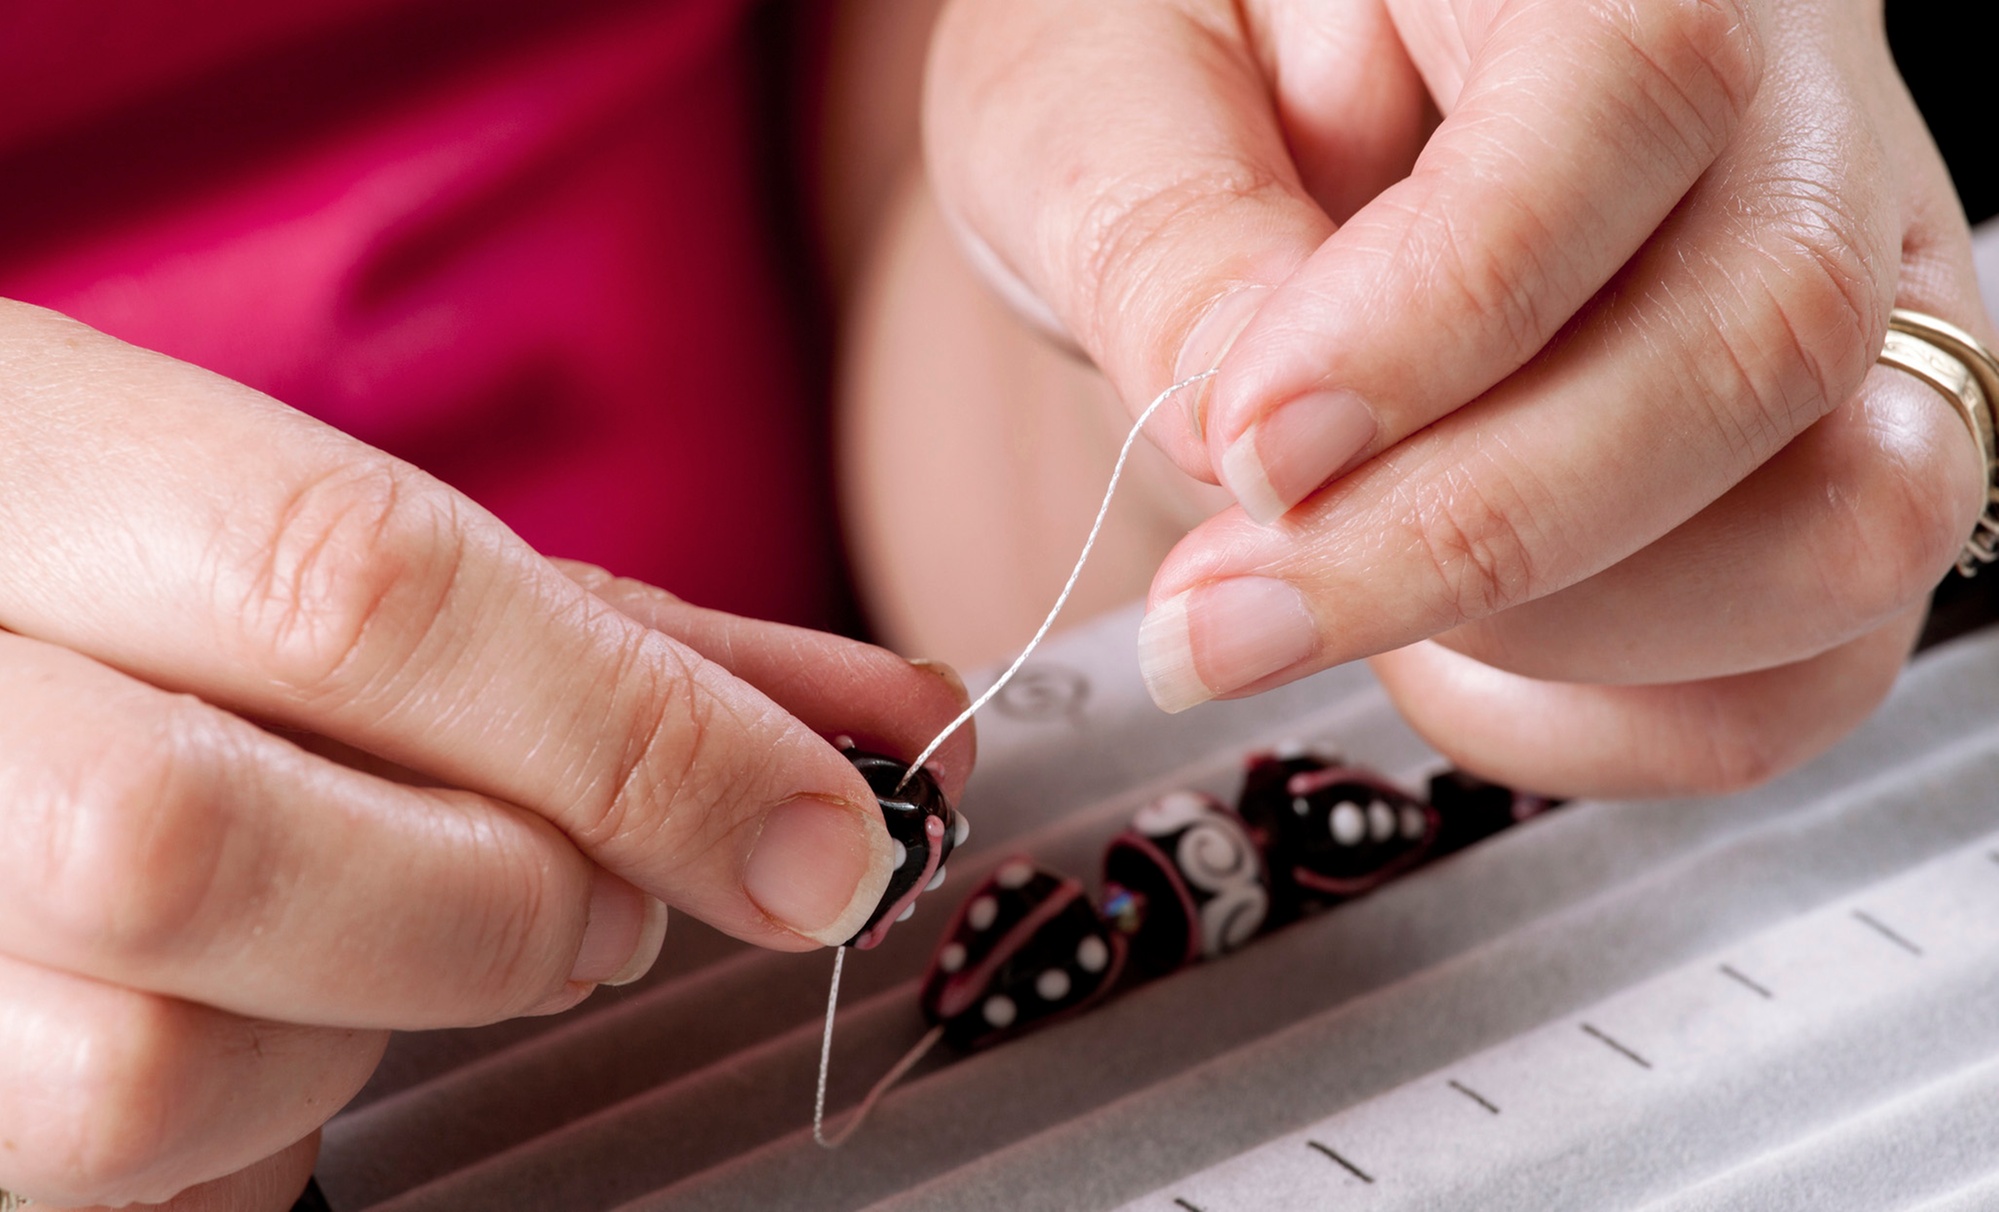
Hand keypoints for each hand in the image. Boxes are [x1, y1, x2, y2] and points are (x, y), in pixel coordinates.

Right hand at [0, 300, 973, 1209]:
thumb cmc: (161, 601)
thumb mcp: (350, 559)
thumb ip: (619, 644)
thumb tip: (898, 729)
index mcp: (22, 449)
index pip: (348, 583)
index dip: (631, 732)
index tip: (824, 837)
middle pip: (198, 842)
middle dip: (497, 901)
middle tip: (598, 906)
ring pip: (141, 1062)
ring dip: (356, 1034)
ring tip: (392, 949)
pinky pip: (100, 1166)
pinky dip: (247, 1125)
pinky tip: (261, 1021)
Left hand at [926, 0, 1987, 794]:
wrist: (1257, 123)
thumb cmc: (1181, 67)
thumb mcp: (1098, 83)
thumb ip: (1171, 236)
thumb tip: (1258, 434)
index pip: (1626, 99)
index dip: (1440, 317)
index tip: (1251, 448)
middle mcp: (1785, 112)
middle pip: (1762, 343)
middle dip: (1468, 534)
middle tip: (1228, 611)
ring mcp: (1841, 297)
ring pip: (1844, 524)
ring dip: (1553, 634)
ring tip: (1333, 600)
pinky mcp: (1824, 461)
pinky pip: (1807, 660)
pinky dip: (1610, 718)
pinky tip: (1442, 651)